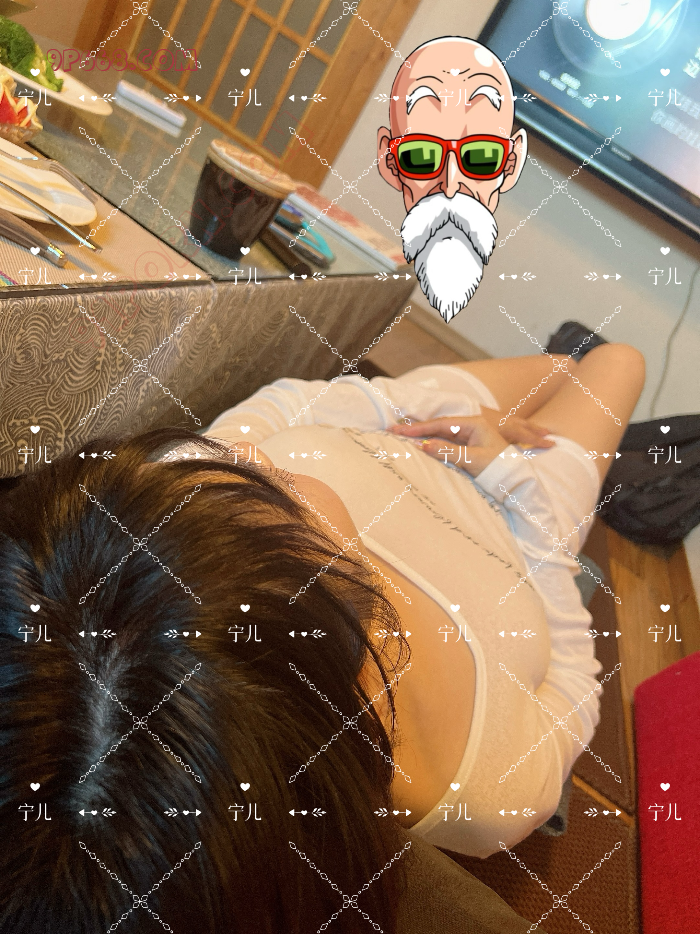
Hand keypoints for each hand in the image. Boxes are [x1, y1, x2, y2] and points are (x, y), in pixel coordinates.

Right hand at [387, 415, 553, 476]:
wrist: (516, 481)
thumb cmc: (499, 468)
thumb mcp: (472, 459)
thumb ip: (447, 451)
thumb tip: (423, 446)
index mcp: (473, 424)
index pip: (440, 424)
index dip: (418, 428)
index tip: (399, 430)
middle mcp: (470, 427)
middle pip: (437, 427)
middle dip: (415, 430)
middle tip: (392, 430)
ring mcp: (468, 438)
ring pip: (440, 435)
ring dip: (421, 437)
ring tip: (401, 437)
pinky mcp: (467, 448)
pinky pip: (445, 444)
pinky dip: (431, 445)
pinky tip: (419, 446)